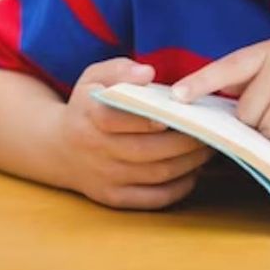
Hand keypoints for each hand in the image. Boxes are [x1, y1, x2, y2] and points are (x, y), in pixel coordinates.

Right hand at [58, 58, 213, 208]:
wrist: (59, 148)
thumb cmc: (88, 105)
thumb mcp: (95, 78)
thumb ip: (120, 69)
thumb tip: (147, 73)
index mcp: (89, 117)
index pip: (118, 120)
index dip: (149, 119)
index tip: (178, 112)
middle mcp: (96, 150)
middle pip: (147, 150)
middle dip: (186, 142)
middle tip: (210, 130)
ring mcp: (105, 178)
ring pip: (156, 174)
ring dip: (189, 163)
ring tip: (209, 148)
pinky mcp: (114, 198)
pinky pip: (153, 199)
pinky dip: (179, 188)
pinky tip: (193, 172)